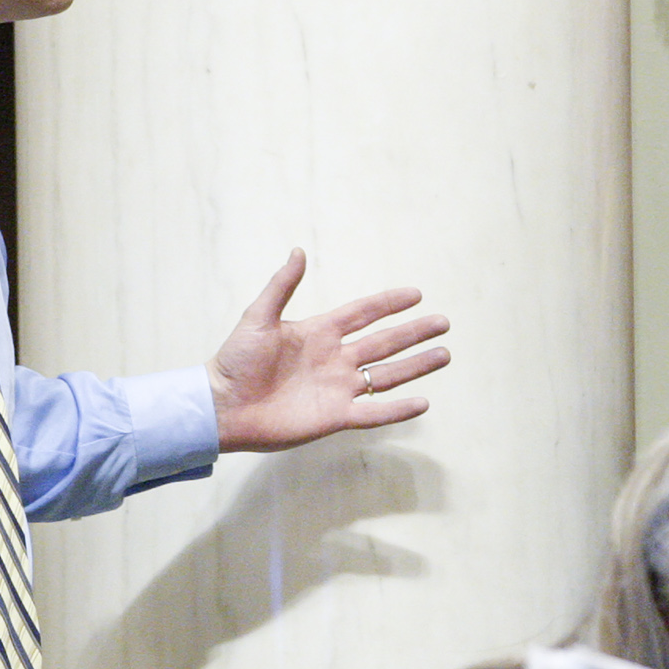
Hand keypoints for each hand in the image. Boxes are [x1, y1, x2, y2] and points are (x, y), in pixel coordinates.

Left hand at [207, 249, 450, 453]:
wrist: (223, 406)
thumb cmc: (235, 360)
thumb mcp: (258, 317)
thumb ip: (282, 286)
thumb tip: (299, 251)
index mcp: (320, 333)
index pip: (363, 314)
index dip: (389, 303)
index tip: (416, 294)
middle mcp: (335, 359)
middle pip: (384, 343)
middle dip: (414, 333)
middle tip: (443, 323)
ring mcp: (337, 389)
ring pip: (386, 375)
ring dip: (416, 366)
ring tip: (444, 355)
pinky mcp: (334, 417)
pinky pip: (373, 412)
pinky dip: (397, 410)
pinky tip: (422, 402)